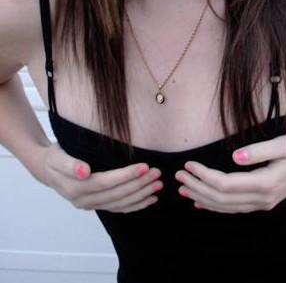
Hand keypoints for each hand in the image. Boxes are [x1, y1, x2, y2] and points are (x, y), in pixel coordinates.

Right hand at [38, 142, 162, 212]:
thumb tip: (84, 171)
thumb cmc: (55, 159)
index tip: (144, 167)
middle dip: (139, 185)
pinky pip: (119, 208)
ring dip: (141, 195)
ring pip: (121, 203)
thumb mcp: (57, 157)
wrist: (47, 169)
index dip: (126, 176)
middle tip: (157, 173)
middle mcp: (84, 201)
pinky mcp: (98, 205)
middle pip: (117, 194)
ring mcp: (92, 206)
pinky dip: (136, 205)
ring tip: (158, 185)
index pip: (106, 183)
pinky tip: (150, 199)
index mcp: (76, 189)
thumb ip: (70, 164)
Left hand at [175, 129, 285, 212]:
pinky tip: (201, 202)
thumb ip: (258, 150)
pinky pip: (234, 207)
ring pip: (226, 206)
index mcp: (267, 183)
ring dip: (202, 197)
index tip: (189, 164)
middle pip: (222, 198)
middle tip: (178, 176)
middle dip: (198, 187)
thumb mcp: (283, 142)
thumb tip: (234, 157)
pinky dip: (215, 205)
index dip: (204, 176)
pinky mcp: (262, 201)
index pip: (226, 184)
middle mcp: (264, 198)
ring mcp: (263, 202)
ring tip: (183, 188)